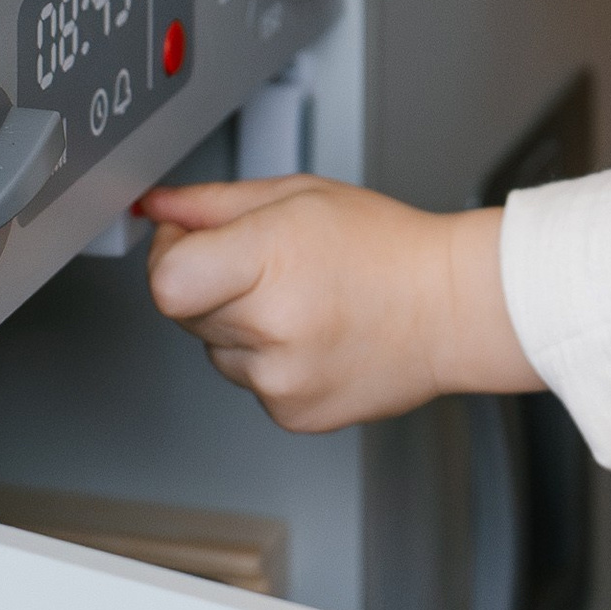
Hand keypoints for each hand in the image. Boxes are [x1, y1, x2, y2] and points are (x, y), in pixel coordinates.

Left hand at [139, 176, 536, 430]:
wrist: (452, 308)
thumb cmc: (387, 247)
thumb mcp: (298, 196)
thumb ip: (214, 204)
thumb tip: (158, 208)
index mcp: (270, 258)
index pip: (166, 280)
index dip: (168, 255)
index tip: (188, 242)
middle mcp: (273, 324)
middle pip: (184, 311)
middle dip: (209, 283)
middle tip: (264, 264)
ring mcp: (282, 377)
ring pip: (215, 349)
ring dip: (240, 325)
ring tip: (302, 301)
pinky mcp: (292, 413)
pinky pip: (250, 380)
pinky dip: (269, 359)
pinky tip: (314, 335)